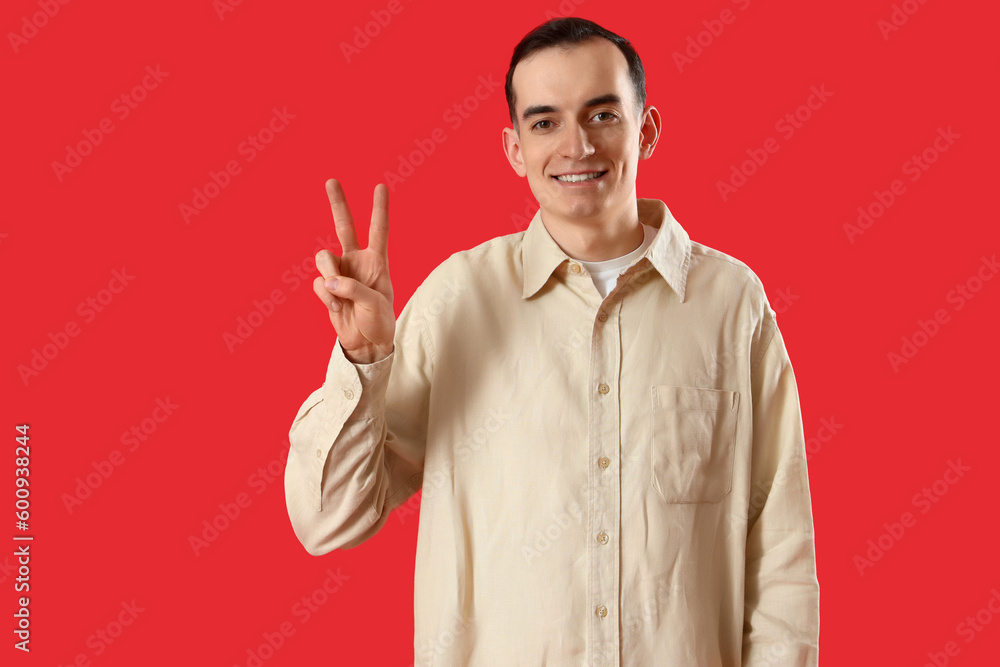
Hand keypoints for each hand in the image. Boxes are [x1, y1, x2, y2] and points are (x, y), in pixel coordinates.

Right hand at [313, 179, 394, 364]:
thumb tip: (328, 280)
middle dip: (338, 204)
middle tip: (331, 181)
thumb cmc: (379, 321)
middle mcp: (357, 261)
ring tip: (339, 295)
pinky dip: (325, 297)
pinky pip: (318, 283)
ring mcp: (339, 273)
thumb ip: (353, 289)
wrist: (366, 344)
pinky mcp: (326, 287)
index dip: (379, 209)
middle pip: (345, 226)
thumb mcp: (375, 305)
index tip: (380, 186)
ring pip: (323, 257)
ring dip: (328, 273)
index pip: (379, 230)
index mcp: (377, 262)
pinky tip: (337, 309)